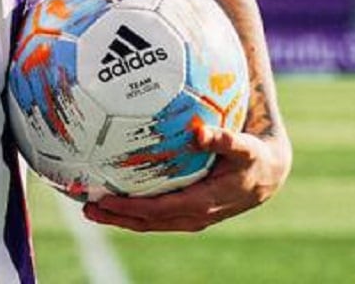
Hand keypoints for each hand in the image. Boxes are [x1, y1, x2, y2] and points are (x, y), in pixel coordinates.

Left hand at [81, 125, 290, 232]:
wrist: (269, 175)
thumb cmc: (254, 157)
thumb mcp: (244, 147)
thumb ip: (223, 139)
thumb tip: (200, 132)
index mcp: (202, 204)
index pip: (157, 210)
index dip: (128, 207)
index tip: (103, 197)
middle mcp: (193, 216)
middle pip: (146, 222)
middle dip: (115, 217)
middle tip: (85, 206)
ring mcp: (190, 218)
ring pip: (149, 223)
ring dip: (120, 217)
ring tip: (91, 206)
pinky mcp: (189, 212)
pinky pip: (156, 215)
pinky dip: (134, 209)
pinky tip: (115, 194)